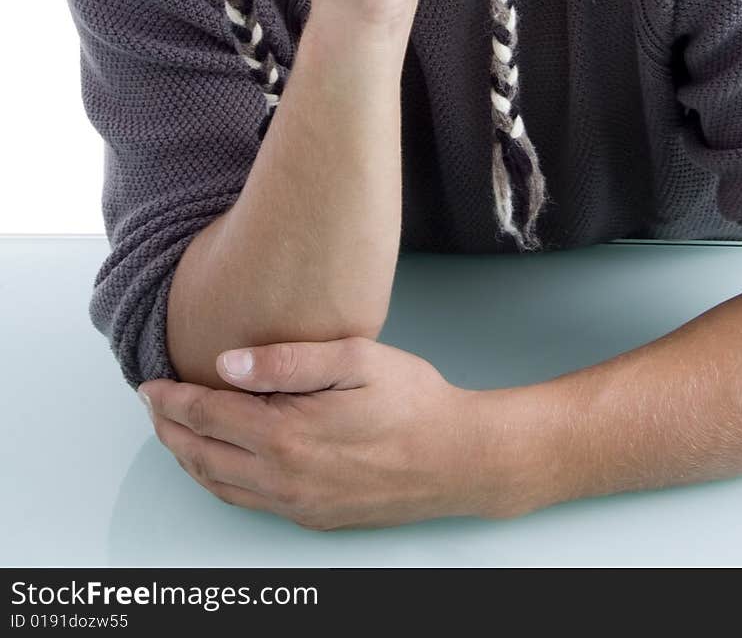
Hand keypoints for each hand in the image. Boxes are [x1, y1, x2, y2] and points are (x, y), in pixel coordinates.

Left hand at [138, 336, 501, 530]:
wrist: (457, 458)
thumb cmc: (412, 401)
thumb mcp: (355, 358)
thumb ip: (287, 359)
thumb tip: (227, 362)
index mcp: (286, 434)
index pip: (206, 416)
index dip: (170, 399)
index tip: (149, 382)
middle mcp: (283, 477)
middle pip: (201, 456)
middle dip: (168, 429)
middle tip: (152, 404)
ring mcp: (296, 504)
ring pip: (219, 485)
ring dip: (188, 458)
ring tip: (175, 431)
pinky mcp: (311, 518)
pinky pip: (247, 503)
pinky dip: (220, 480)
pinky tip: (221, 461)